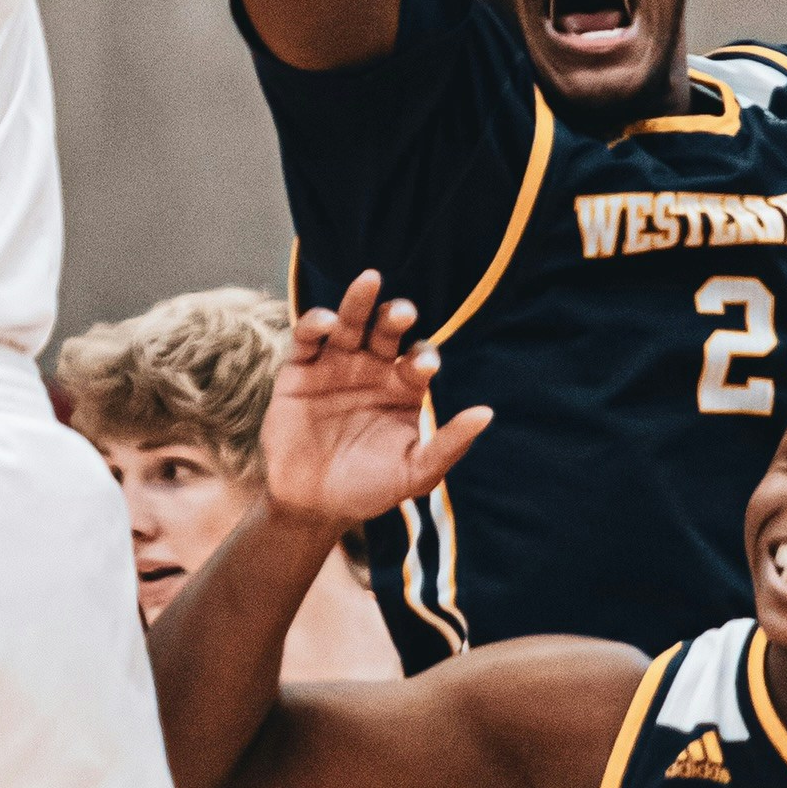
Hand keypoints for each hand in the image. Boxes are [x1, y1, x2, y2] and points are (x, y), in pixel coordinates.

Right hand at [258, 272, 486, 531]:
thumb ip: (449, 445)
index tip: (422, 366)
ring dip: (360, 301)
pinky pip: (308, 338)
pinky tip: (326, 322)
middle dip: (396, 316)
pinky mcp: (299, 370)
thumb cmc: (369, 489)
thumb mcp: (415, 473)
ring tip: (369, 281)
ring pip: (350, 322)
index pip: (419, 357)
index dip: (423, 356)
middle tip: (403, 313)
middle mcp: (372, 369)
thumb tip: (487, 413)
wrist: (312, 506)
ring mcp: (335, 365)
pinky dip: (316, 323)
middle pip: (387, 329)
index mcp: (403, 387)